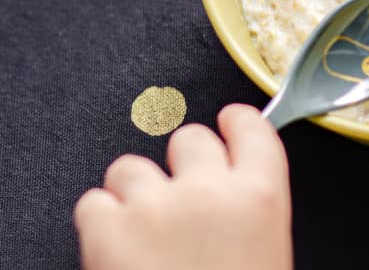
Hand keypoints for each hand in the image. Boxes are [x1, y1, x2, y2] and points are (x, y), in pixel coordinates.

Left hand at [74, 104, 291, 269]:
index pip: (249, 124)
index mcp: (261, 194)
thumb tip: (229, 181)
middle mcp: (210, 189)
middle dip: (181, 165)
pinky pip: (93, 200)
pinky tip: (116, 252)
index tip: (226, 127)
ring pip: (131, 165)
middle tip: (179, 202)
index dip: (233, 123)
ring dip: (133, 194)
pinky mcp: (107, 228)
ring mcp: (156, 205)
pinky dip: (99, 223)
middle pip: (188, 137)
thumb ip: (250, 204)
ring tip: (142, 236)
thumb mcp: (267, 250)